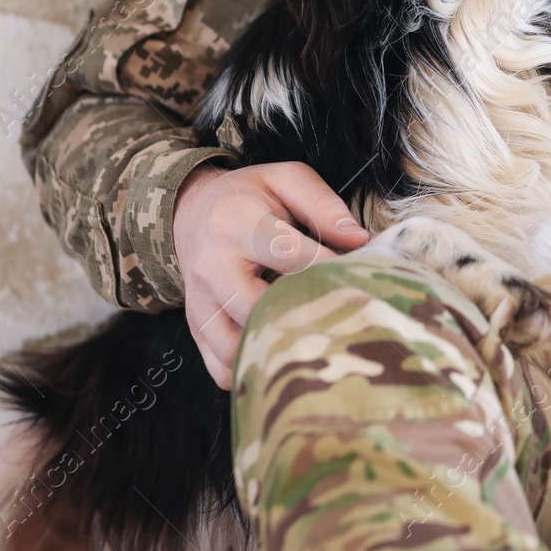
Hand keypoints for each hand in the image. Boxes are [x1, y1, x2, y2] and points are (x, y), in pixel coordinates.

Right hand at [173, 162, 367, 388]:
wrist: (192, 213)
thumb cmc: (249, 197)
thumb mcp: (284, 179)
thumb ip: (323, 204)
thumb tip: (358, 239)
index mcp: (234, 222)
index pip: (287, 254)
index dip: (327, 269)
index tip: (356, 278)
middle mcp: (211, 266)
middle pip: (260, 309)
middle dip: (306, 316)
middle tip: (342, 318)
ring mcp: (199, 304)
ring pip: (238, 348)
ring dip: (279, 350)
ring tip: (315, 338)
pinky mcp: (197, 330)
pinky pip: (223, 369)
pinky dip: (254, 370)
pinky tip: (282, 352)